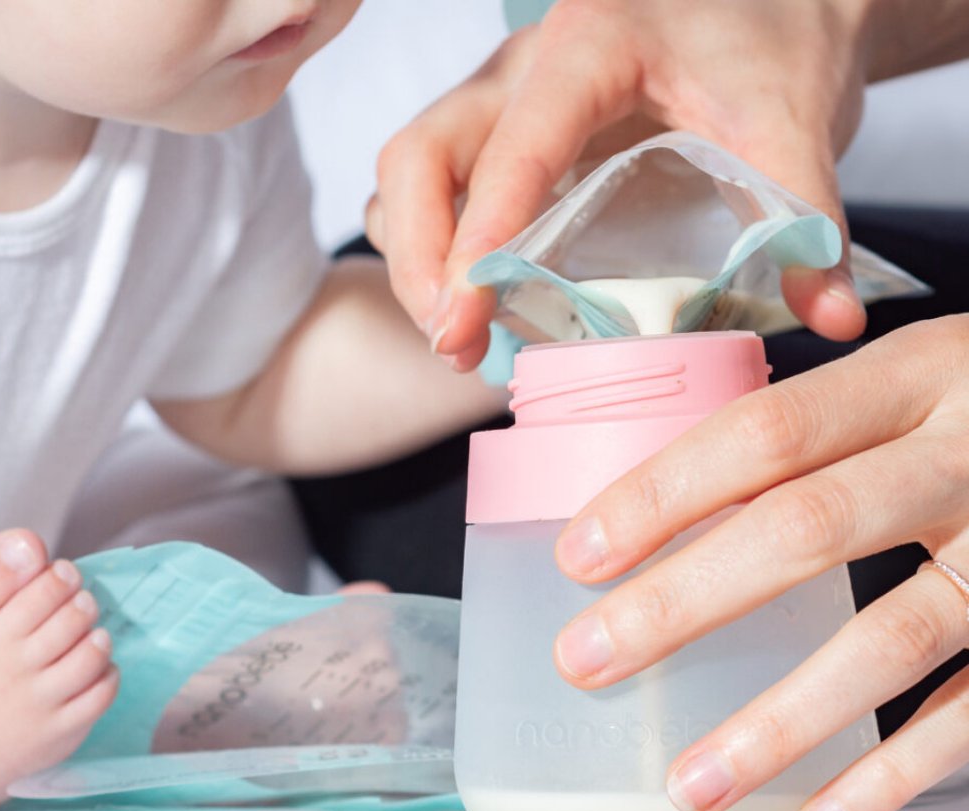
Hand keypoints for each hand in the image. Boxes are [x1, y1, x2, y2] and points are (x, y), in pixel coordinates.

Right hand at [369, 0, 874, 370]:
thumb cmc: (771, 40)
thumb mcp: (794, 121)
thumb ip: (807, 217)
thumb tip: (832, 321)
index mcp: (592, 47)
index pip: (514, 146)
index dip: (480, 235)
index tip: (467, 314)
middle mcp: (523, 67)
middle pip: (419, 155)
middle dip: (419, 260)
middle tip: (453, 340)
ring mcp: (501, 96)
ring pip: (408, 170)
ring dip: (413, 259)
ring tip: (457, 333)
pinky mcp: (500, 129)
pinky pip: (429, 185)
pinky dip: (431, 248)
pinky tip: (473, 298)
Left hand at [552, 315, 968, 810]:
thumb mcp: (913, 378)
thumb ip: (815, 424)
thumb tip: (663, 489)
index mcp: (916, 377)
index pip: (766, 432)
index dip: (664, 493)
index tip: (579, 556)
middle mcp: (968, 458)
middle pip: (806, 528)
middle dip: (680, 602)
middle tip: (584, 661)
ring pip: (891, 639)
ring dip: (779, 723)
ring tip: (688, 785)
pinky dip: (892, 773)